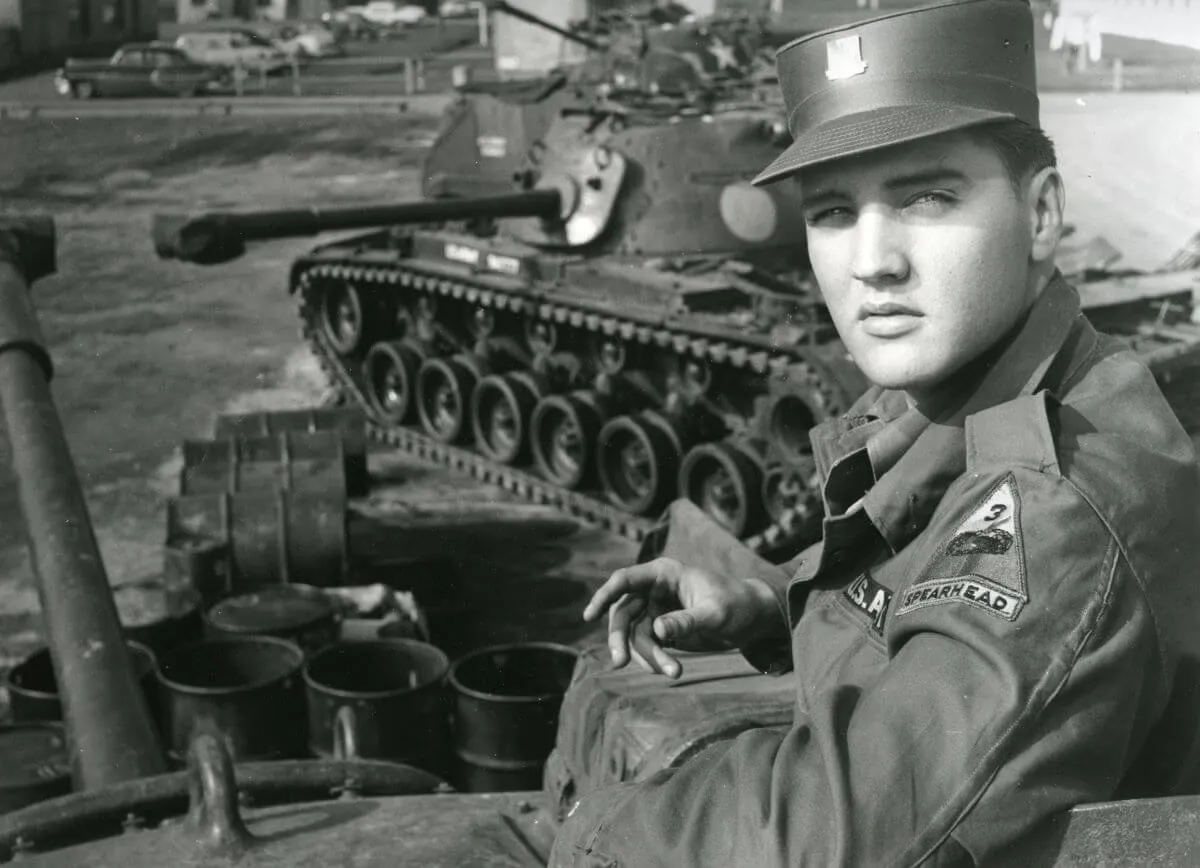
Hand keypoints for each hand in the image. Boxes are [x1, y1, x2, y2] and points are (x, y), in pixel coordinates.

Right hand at [582, 557, 785, 679]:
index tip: (588, 616)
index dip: (604, 595)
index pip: (625, 580)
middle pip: (623, 613)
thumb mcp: (715, 614)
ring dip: (647, 656)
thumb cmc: (738, 606)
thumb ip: (686, 621)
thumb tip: (658, 629)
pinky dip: (655, 659)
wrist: (755, 620)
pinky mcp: (664, 629)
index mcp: (664, 573)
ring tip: (674, 673)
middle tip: (620, 663)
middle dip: (621, 639)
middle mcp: (655, 589)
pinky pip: (648, 646)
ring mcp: (657, 610)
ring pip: (635, 634)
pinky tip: (670, 671)